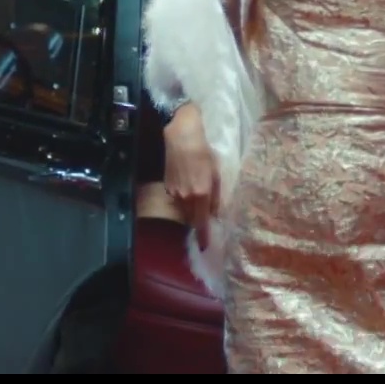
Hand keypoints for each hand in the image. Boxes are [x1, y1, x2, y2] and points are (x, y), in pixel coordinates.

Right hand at [162, 103, 220, 248]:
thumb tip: (216, 214)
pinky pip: (177, 200)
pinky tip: (188, 185)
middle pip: (192, 219)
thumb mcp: (216, 174)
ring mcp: (175, 193)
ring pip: (184, 210)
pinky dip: (184, 199)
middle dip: (198, 222)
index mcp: (201, 195)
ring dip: (191, 210)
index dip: (203, 237)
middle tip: (205, 220)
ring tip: (198, 199)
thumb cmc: (204, 153)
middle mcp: (186, 198)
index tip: (205, 246)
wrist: (181, 137)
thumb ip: (217, 197)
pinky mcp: (167, 187)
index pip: (201, 223)